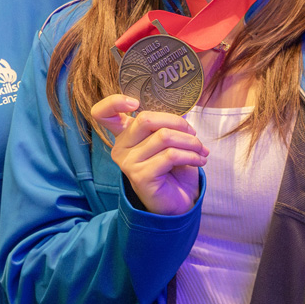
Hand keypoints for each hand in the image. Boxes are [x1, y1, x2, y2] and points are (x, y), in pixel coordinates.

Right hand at [90, 93, 206, 216]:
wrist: (178, 201)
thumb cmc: (174, 169)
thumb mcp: (169, 142)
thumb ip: (167, 125)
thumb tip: (181, 115)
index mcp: (125, 135)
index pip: (103, 114)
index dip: (114, 102)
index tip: (135, 103)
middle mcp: (121, 148)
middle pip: (146, 119)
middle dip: (178, 123)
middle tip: (193, 134)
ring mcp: (128, 163)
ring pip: (164, 137)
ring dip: (190, 142)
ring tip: (201, 150)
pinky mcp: (140, 176)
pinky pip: (170, 155)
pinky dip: (191, 155)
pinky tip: (199, 161)